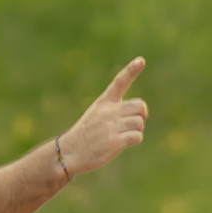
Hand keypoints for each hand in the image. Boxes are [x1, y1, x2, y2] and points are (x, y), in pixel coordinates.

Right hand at [55, 59, 147, 176]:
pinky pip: (137, 136)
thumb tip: (140, 115)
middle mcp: (108, 111)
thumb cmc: (86, 134)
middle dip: (141, 115)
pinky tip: (123, 143)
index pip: (119, 82)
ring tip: (122, 135)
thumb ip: (116, 110)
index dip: (131, 70)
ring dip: (136, 130)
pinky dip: (134, 140)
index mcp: (103, 102)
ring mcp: (111, 126)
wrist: (70, 152)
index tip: (141, 60)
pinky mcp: (114, 141)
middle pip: (140, 106)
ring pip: (140, 123)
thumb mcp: (96, 115)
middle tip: (132, 123)